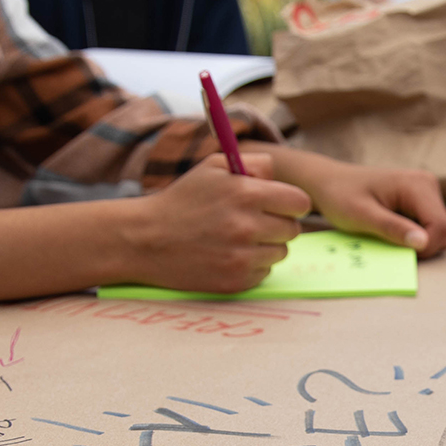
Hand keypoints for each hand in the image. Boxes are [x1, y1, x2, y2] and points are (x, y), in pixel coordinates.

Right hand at [113, 156, 310, 290]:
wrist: (145, 239)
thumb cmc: (182, 200)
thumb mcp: (214, 167)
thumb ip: (254, 164)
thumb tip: (279, 176)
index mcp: (247, 194)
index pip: (299, 203)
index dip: (291, 203)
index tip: (280, 206)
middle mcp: (248, 227)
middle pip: (293, 230)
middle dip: (278, 224)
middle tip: (253, 222)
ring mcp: (242, 257)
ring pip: (280, 253)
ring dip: (266, 246)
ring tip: (236, 239)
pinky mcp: (236, 281)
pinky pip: (264, 272)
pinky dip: (252, 265)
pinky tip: (228, 255)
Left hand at [266, 147, 445, 256]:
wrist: (328, 181)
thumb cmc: (340, 195)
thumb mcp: (362, 216)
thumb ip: (392, 229)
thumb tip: (422, 243)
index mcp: (418, 185)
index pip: (441, 226)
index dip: (425, 247)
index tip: (397, 252)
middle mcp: (428, 185)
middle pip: (444, 230)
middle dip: (421, 246)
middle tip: (387, 244)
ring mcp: (426, 192)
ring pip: (438, 231)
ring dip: (416, 243)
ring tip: (386, 235)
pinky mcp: (420, 201)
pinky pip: (427, 227)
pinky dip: (412, 237)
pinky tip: (390, 231)